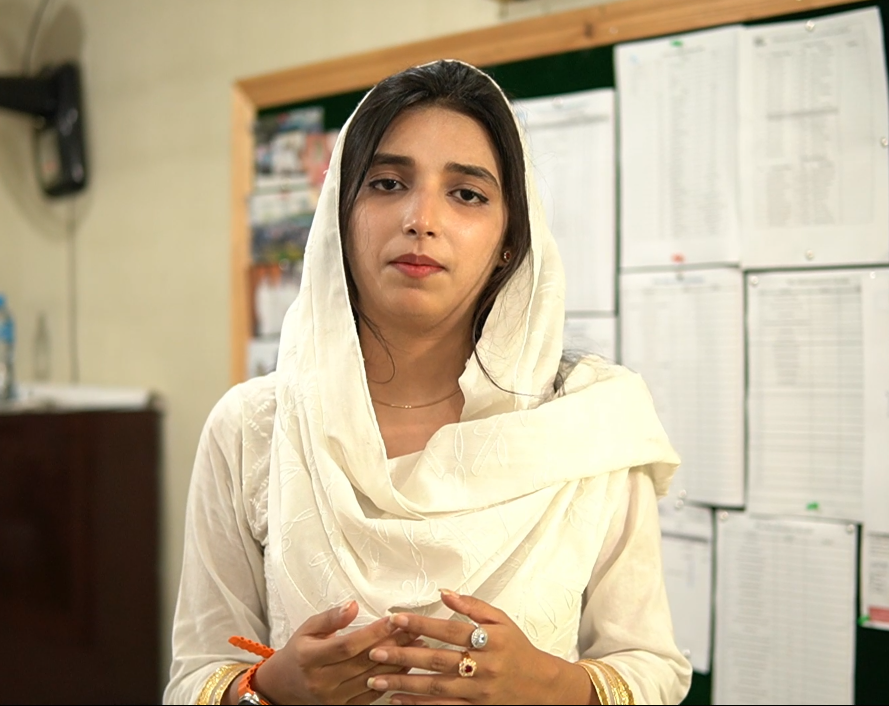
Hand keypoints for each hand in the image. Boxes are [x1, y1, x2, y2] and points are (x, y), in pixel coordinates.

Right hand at [254, 600, 420, 704]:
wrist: (282, 687)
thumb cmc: (299, 653)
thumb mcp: (307, 629)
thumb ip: (330, 618)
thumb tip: (352, 606)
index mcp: (309, 658)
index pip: (347, 646)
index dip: (372, 633)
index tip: (393, 620)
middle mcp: (321, 682)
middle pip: (362, 663)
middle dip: (392, 645)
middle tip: (414, 629)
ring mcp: (332, 699)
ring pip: (370, 681)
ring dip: (397, 663)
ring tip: (417, 645)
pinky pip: (370, 697)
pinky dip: (390, 681)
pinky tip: (405, 666)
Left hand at [364, 589, 592, 704]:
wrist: (541, 686)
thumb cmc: (516, 648)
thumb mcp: (501, 620)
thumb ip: (473, 606)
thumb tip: (444, 593)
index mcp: (489, 640)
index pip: (449, 630)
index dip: (422, 624)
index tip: (395, 619)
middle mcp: (483, 666)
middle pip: (438, 660)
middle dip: (403, 656)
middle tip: (375, 651)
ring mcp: (478, 691)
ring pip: (436, 687)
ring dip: (404, 684)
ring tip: (376, 680)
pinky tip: (398, 702)